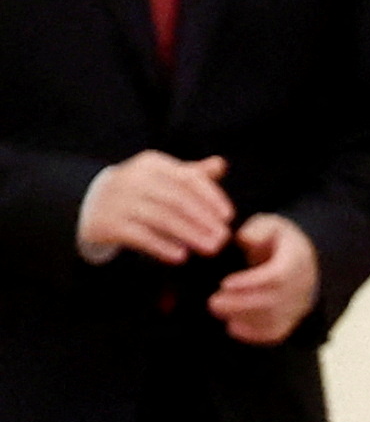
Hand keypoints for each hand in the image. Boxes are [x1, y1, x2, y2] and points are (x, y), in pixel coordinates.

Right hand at [79, 151, 232, 263]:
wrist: (88, 203)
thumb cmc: (139, 191)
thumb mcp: (162, 177)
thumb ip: (192, 174)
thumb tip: (221, 164)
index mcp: (153, 164)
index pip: (189, 179)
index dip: (212, 197)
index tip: (228, 217)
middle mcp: (135, 179)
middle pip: (178, 200)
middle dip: (204, 220)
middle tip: (223, 239)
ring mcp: (119, 201)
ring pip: (162, 219)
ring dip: (190, 235)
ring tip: (210, 249)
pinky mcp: (107, 224)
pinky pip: (140, 236)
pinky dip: (162, 246)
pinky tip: (181, 256)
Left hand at [208, 214, 319, 345]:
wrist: (301, 260)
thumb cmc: (277, 241)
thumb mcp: (270, 225)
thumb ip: (257, 230)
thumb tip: (245, 239)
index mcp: (297, 260)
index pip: (278, 276)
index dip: (251, 283)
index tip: (225, 283)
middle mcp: (301, 286)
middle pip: (273, 302)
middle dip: (240, 304)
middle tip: (212, 302)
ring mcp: (297, 305)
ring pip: (273, 321)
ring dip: (242, 319)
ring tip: (218, 309)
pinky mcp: (290, 321)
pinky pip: (273, 333)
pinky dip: (252, 334)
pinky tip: (232, 326)